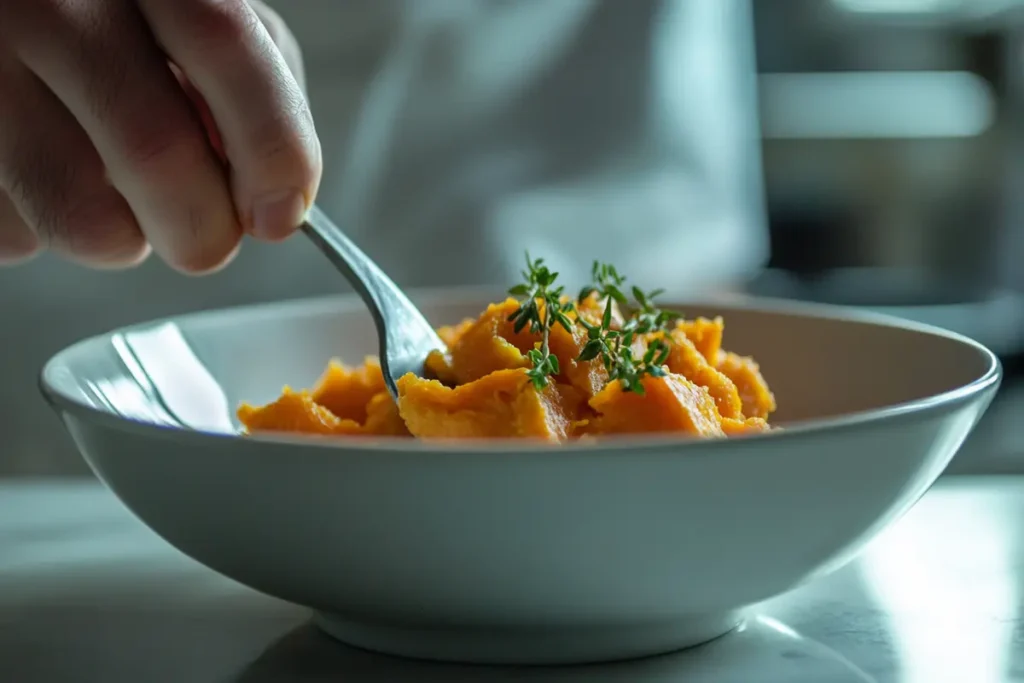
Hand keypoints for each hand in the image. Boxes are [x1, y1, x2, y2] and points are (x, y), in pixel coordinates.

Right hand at [0, 0, 320, 271]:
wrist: (3, 23)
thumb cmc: (108, 26)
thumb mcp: (190, 18)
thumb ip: (248, 85)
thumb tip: (273, 190)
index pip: (225, 46)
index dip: (273, 145)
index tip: (283, 212)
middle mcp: (48, 3)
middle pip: (156, 150)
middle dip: (205, 228)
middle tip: (207, 236)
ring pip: (86, 218)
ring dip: (127, 239)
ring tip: (115, 194)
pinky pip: (22, 233)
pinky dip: (54, 231)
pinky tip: (49, 177)